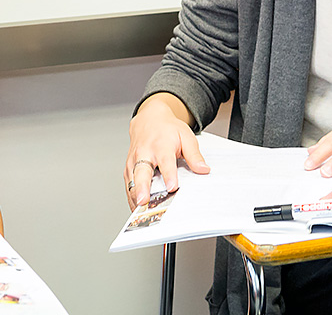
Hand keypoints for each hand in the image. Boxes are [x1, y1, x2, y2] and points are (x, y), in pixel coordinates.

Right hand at [125, 94, 209, 208]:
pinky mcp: (128, 168)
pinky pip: (128, 185)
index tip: (172, 186)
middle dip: (142, 188)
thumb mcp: (186, 136)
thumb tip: (203, 169)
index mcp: (161, 145)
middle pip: (141, 172)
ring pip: (132, 181)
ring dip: (135, 196)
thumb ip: (194, 155)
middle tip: (144, 201)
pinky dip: (132, 197)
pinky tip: (138, 209)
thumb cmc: (167, 130)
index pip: (165, 161)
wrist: (149, 119)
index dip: (169, 175)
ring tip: (140, 212)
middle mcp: (144, 153)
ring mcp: (133, 161)